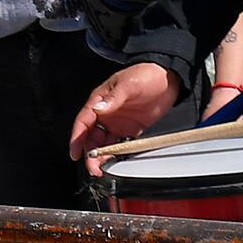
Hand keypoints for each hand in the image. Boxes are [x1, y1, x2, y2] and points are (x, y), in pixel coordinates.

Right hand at [69, 60, 183, 167]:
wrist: (168, 77)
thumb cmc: (145, 74)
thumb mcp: (129, 84)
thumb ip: (113, 98)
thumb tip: (98, 109)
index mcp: (99, 101)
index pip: (83, 122)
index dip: (76, 139)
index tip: (75, 153)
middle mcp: (106, 114)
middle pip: (91, 137)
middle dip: (90, 153)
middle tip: (93, 167)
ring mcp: (118, 123)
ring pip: (104, 144)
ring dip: (102, 156)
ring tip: (103, 169)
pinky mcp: (132, 129)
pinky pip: (121, 144)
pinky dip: (118, 154)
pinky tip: (117, 161)